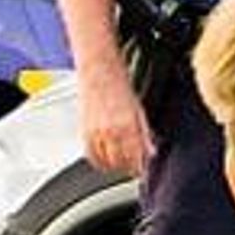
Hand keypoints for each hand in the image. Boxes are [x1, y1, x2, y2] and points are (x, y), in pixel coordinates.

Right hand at [77, 61, 153, 176]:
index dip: (140, 166)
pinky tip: (105, 156)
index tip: (142, 167)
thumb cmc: (118, 83)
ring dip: (114, 164)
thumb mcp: (138, 109)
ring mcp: (95, 132)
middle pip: (121, 163)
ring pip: (106, 162)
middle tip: (133, 163)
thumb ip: (145, 133)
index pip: (136, 158)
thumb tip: (151, 151)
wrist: (97, 67)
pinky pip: (91, 155)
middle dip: (129, 166)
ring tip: (120, 159)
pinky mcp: (84, 130)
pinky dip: (98, 160)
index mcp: (128, 125)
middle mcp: (111, 131)